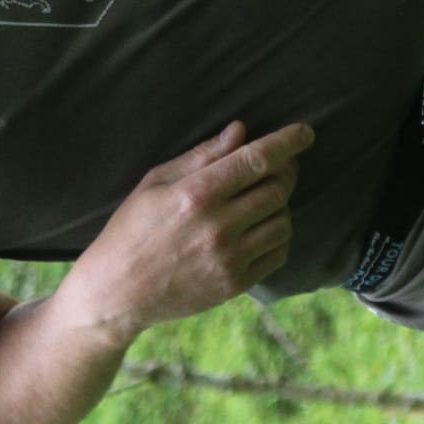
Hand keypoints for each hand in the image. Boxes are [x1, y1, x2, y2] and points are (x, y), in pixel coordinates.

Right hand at [56, 121, 312, 337]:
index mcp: (195, 195)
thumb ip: (201, 156)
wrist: (118, 292)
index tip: (305, 132)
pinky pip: (278, 253)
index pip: (256, 160)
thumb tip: (240, 131)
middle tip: (280, 165)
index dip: (287, 142)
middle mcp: (218, 227)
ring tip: (262, 199)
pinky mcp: (235, 284)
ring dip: (281, 205)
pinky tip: (260, 228)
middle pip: (277, 189)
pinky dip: (278, 236)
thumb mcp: (155, 182)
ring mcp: (229, 259)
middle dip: (285, 171)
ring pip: (284, 221)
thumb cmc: (132, 229)